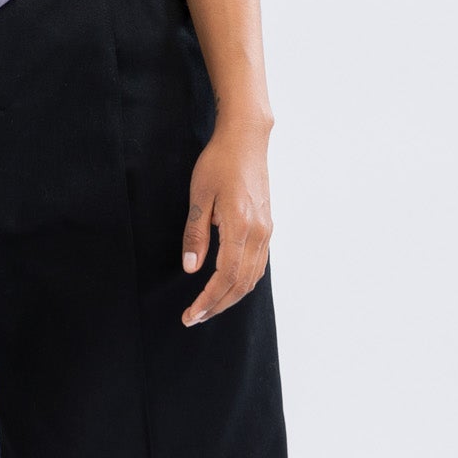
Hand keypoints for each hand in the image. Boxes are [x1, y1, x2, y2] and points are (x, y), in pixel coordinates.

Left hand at [180, 120, 272, 325]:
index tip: (191, 314)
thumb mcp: (199, 196)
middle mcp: (259, 233)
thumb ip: (195, 234)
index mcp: (241, 226)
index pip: (226, 277)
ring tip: (208, 307)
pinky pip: (258, 264)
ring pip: (253, 277)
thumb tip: (191, 268)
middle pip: (242, 284)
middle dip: (218, 305)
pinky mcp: (266, 226)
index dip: (209, 300)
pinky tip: (227, 285)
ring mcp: (266, 230)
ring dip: (231, 297)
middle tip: (195, 318)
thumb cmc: (219, 163)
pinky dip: (242, 282)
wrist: (246, 139)